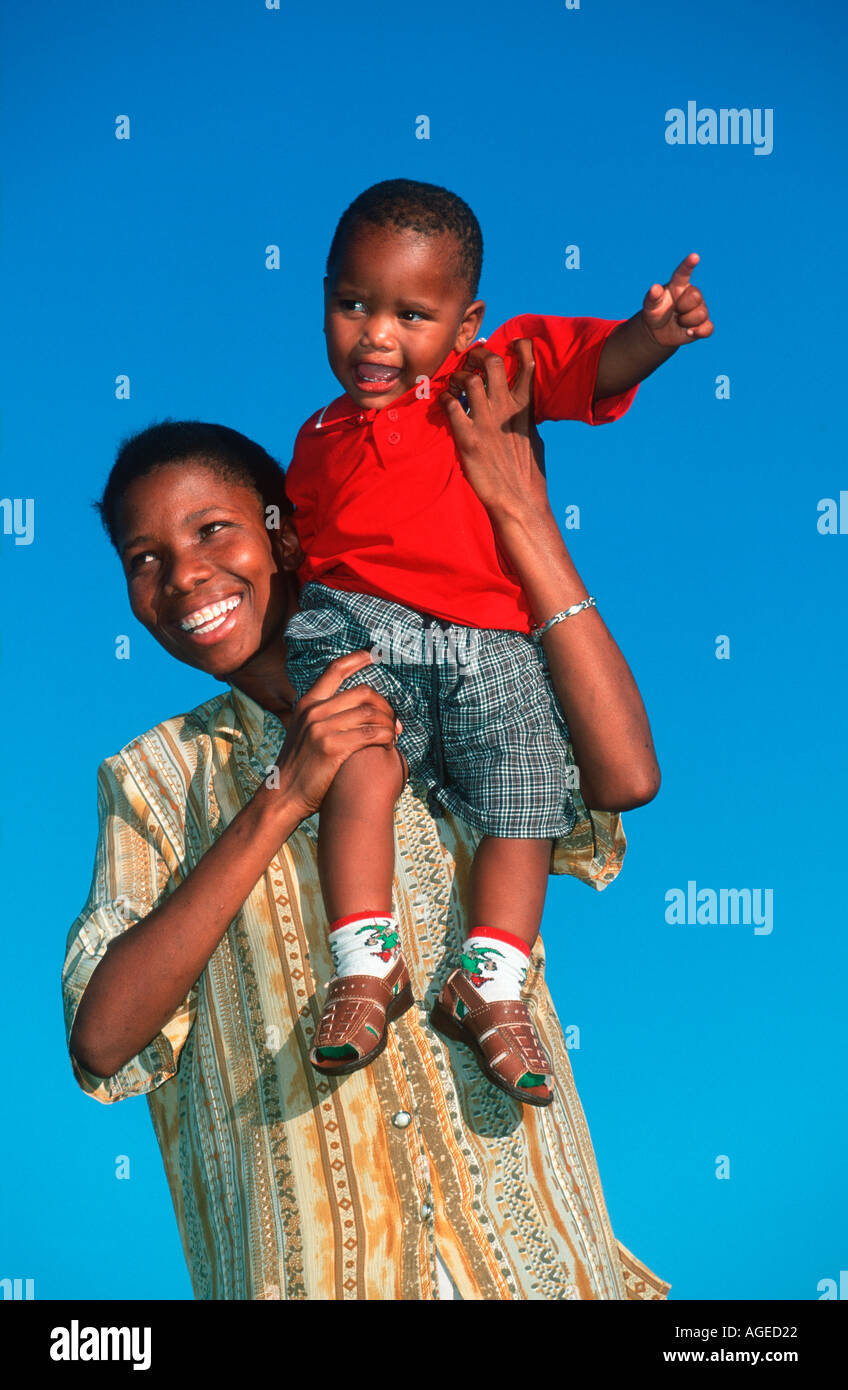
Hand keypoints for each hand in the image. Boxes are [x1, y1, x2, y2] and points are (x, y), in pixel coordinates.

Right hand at [271, 651, 401, 817]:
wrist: (283, 796)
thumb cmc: (299, 768)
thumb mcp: (302, 733)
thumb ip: (320, 718)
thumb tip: (347, 709)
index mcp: (306, 704)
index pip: (334, 670)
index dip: (357, 659)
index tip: (375, 654)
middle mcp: (313, 712)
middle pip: (362, 692)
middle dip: (385, 704)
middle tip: (394, 718)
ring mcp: (322, 729)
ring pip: (370, 714)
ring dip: (389, 723)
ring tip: (394, 734)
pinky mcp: (332, 748)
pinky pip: (370, 735)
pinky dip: (386, 737)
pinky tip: (389, 744)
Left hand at [439, 338, 550, 526]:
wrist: (518, 501)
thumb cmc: (527, 475)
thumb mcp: (533, 438)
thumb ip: (525, 418)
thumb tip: (524, 407)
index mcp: (525, 408)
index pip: (528, 364)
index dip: (519, 347)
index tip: (509, 345)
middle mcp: (505, 409)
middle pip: (493, 362)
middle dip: (479, 354)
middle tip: (471, 360)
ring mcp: (486, 422)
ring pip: (470, 380)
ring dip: (459, 376)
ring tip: (455, 382)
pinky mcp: (468, 438)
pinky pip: (451, 406)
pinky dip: (445, 399)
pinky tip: (444, 403)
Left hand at [641, 252, 713, 347]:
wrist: (658, 331)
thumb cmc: (656, 313)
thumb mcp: (650, 306)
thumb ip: (652, 297)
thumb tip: (654, 288)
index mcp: (678, 285)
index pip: (683, 273)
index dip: (689, 265)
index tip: (694, 256)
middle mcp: (692, 294)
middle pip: (695, 296)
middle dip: (683, 307)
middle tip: (674, 311)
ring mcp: (700, 309)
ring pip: (700, 314)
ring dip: (686, 322)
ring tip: (678, 321)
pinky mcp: (703, 324)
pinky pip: (707, 328)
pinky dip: (698, 331)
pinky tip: (688, 332)